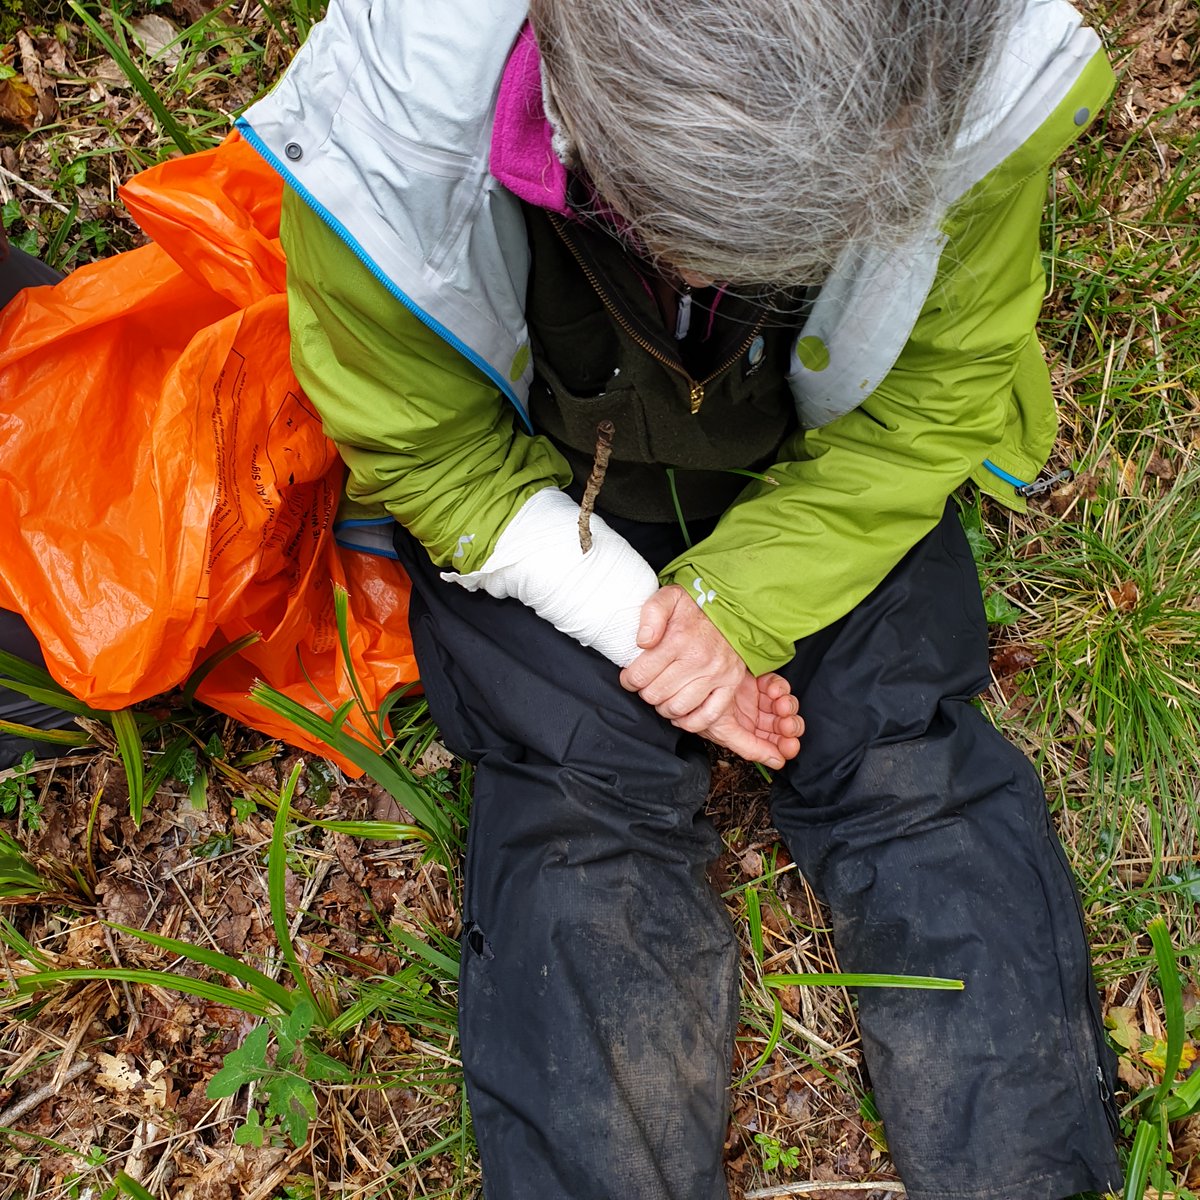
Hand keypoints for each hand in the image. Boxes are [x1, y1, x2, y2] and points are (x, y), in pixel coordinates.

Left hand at [619, 586, 802, 767]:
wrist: (731, 609)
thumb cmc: (695, 606)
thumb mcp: (668, 598)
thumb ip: (651, 614)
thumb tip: (642, 641)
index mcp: (678, 639)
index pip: (639, 675)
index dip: (629, 680)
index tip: (630, 677)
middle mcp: (698, 660)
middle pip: (655, 695)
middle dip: (645, 692)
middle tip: (648, 684)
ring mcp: (716, 675)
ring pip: (677, 709)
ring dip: (663, 707)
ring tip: (662, 695)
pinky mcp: (729, 686)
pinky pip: (706, 717)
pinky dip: (689, 722)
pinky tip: (680, 713)